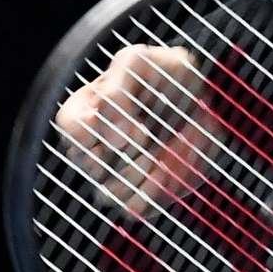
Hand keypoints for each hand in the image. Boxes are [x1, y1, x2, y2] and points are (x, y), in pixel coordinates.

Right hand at [53, 45, 215, 220]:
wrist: (200, 94)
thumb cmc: (163, 74)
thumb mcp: (139, 63)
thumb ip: (116, 90)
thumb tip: (109, 132)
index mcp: (86, 112)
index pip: (72, 130)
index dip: (99, 130)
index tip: (133, 121)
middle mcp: (95, 146)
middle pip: (90, 165)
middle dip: (123, 150)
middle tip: (146, 132)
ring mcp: (116, 171)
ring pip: (108, 192)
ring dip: (138, 173)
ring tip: (158, 152)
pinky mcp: (139, 191)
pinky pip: (132, 207)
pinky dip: (150, 192)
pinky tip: (165, 171)